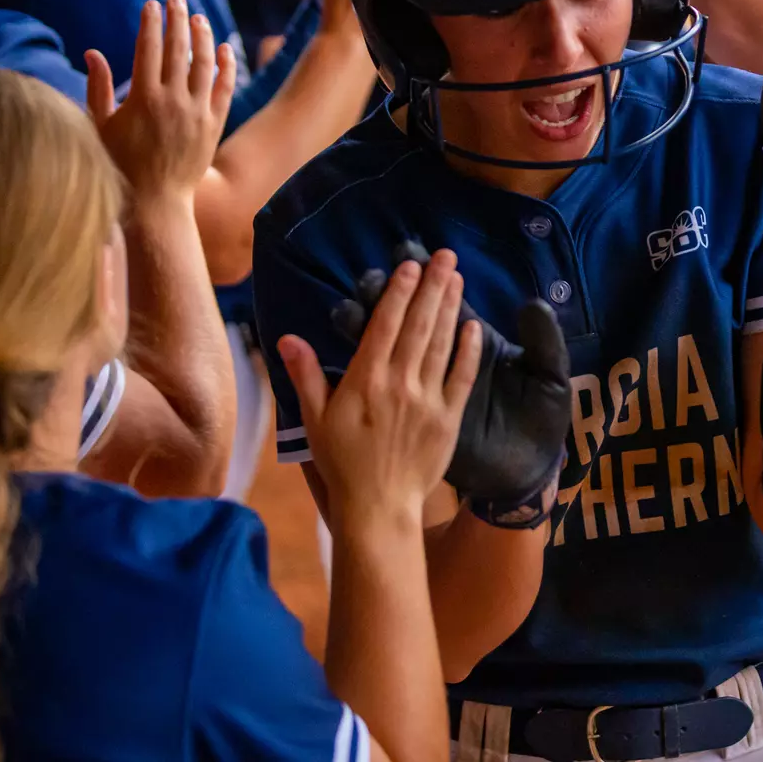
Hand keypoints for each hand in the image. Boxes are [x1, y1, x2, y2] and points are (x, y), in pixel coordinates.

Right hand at [85, 0, 235, 200]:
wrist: (156, 202)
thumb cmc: (120, 165)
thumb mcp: (101, 126)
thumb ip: (98, 88)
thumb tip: (92, 52)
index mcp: (142, 98)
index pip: (148, 48)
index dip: (150, 23)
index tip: (151, 4)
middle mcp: (173, 101)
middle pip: (178, 49)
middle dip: (177, 19)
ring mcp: (197, 112)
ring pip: (204, 64)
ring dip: (202, 36)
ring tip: (198, 17)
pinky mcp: (214, 124)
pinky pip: (224, 88)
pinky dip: (226, 66)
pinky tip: (224, 48)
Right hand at [333, 241, 572, 524]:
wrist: (378, 507)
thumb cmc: (342, 464)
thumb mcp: (315, 420)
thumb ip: (305, 376)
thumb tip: (287, 337)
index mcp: (365, 380)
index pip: (385, 325)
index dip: (399, 292)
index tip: (411, 266)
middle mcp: (398, 383)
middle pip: (419, 325)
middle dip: (432, 286)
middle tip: (445, 255)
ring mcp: (427, 400)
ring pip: (441, 344)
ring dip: (450, 307)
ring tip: (457, 277)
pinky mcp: (448, 418)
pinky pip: (462, 377)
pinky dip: (469, 350)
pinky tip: (474, 326)